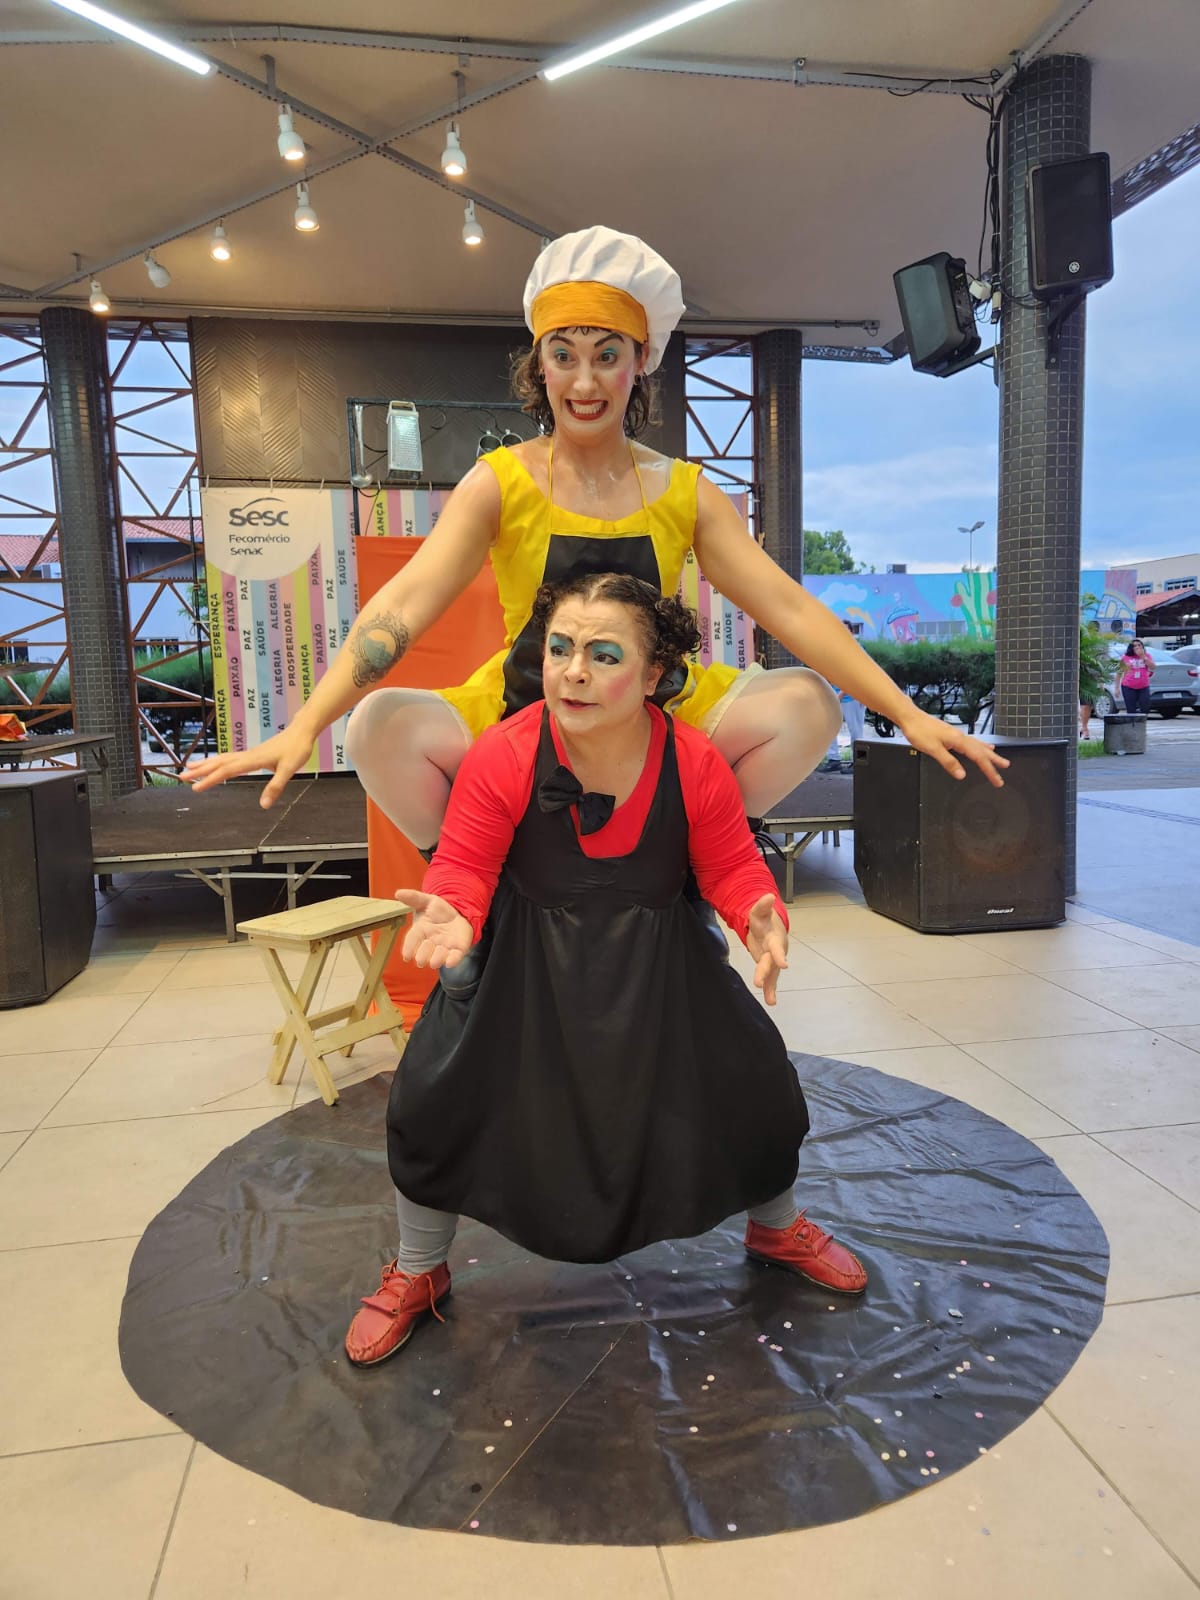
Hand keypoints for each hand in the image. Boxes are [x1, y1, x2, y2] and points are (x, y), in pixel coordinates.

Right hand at [181, 726, 315, 807]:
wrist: (302, 730)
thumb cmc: (297, 748)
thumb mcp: (289, 769)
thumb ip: (276, 787)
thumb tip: (263, 805)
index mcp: (253, 760)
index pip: (226, 771)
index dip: (210, 780)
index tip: (195, 788)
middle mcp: (247, 755)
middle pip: (219, 763)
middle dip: (200, 771)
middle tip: (182, 777)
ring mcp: (249, 754)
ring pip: (222, 759)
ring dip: (206, 764)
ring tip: (190, 768)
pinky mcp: (254, 753)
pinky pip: (230, 758)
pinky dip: (218, 761)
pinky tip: (216, 764)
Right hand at [394, 889, 474, 969]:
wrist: (458, 912)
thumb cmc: (438, 910)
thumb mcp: (426, 901)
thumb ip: (414, 898)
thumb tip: (398, 893)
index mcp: (420, 931)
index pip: (412, 940)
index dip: (409, 948)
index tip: (406, 956)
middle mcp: (431, 942)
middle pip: (424, 951)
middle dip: (423, 955)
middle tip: (420, 960)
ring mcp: (444, 946)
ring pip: (439, 956)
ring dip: (437, 959)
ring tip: (433, 962)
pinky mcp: (458, 948)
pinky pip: (455, 956)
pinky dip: (453, 960)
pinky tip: (450, 963)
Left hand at [746, 893, 788, 1005]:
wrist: (769, 927)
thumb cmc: (764, 919)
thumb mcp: (760, 911)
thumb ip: (763, 906)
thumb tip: (768, 896)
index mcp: (774, 938)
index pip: (776, 947)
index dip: (779, 955)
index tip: (784, 964)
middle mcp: (775, 951)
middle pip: (771, 963)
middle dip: (767, 972)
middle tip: (759, 982)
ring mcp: (772, 960)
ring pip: (771, 974)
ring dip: (770, 986)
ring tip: (771, 1001)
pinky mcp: (767, 966)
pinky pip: (769, 979)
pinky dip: (770, 990)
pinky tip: (771, 1002)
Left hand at [895, 707, 1008, 787]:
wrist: (910, 717)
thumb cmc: (919, 731)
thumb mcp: (933, 750)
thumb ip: (948, 762)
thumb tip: (962, 774)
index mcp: (958, 741)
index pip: (978, 758)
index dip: (989, 770)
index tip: (997, 780)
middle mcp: (961, 737)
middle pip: (982, 751)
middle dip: (994, 762)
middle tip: (1006, 769)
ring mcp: (957, 734)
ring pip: (979, 745)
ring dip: (990, 754)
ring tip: (1001, 760)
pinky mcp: (952, 734)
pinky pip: (972, 742)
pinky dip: (980, 746)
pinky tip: (983, 746)